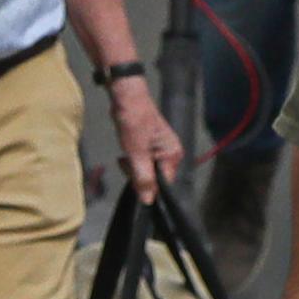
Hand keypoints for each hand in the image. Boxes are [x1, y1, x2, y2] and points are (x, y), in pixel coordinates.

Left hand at [109, 73, 184, 197]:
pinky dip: (134, 161)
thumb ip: (143, 178)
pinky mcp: (152, 146)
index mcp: (173, 155)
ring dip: (134, 168)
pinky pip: (144, 162)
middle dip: (139, 175)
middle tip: (126, 162)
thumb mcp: (136, 153)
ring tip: (125, 156)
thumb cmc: (133, 121)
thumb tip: (148, 201)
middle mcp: (171, 153)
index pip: (163, 184)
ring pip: (148, 171)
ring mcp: (162, 149)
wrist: (125, 97)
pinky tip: (126, 153)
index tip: (132, 178)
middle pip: (156, 178)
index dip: (147, 186)